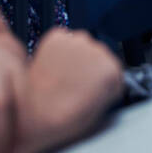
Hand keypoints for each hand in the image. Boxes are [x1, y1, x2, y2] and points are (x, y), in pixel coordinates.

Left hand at [11, 29, 123, 152]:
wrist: (37, 111)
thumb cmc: (65, 115)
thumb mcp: (99, 109)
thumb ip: (107, 89)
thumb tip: (102, 83)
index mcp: (112, 70)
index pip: (114, 71)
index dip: (103, 81)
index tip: (94, 88)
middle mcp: (98, 50)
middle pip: (98, 55)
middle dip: (88, 67)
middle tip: (75, 84)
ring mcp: (77, 41)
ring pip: (80, 45)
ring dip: (73, 56)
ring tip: (62, 76)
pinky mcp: (57, 36)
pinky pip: (61, 40)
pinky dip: (57, 50)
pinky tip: (53, 66)